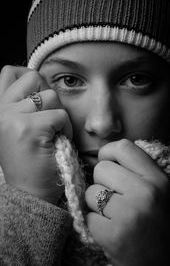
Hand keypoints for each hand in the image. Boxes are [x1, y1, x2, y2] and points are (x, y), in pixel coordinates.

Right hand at [0, 65, 71, 203]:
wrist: (29, 194)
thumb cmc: (29, 162)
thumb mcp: (17, 129)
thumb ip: (23, 105)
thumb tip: (42, 84)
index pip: (8, 72)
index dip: (28, 76)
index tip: (39, 94)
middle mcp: (2, 111)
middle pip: (34, 78)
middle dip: (48, 96)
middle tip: (48, 119)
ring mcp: (14, 118)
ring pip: (51, 96)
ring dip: (59, 115)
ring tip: (54, 135)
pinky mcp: (31, 128)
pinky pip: (61, 115)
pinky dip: (66, 128)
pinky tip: (58, 143)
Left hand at [85, 139, 169, 265]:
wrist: (167, 265)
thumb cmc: (161, 224)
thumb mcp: (161, 190)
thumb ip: (139, 170)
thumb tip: (108, 154)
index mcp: (158, 179)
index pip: (123, 147)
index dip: (108, 152)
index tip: (107, 161)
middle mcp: (145, 193)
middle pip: (101, 168)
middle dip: (102, 182)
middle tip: (115, 197)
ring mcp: (129, 214)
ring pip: (91, 192)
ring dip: (97, 204)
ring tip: (114, 215)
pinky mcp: (113, 234)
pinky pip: (88, 216)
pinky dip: (96, 224)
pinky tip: (111, 230)